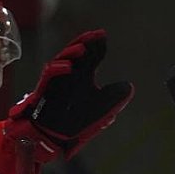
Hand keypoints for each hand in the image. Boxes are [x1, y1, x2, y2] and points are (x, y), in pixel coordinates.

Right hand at [7, 30, 133, 161]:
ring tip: (82, 48)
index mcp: (84, 77)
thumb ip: (114, 99)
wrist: (53, 139)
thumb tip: (128, 87)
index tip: (104, 36)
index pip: (92, 57)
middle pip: (77, 54)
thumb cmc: (74, 124)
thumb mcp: (102, 111)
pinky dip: (58, 69)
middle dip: (85, 43)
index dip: (97, 46)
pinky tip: (68, 66)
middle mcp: (70, 76)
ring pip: (62, 60)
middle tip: (95, 35)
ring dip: (71, 53)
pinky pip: (49, 76)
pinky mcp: (45, 90)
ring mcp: (57, 82)